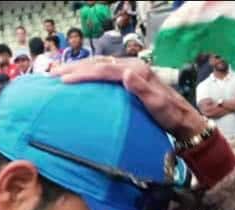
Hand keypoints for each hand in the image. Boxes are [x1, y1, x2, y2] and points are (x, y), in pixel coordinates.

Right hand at [52, 57, 207, 140]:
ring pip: (99, 66)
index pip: (104, 69)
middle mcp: (132, 67)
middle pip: (98, 64)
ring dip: (78, 69)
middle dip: (74, 68)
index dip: (82, 73)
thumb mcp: (157, 105)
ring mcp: (131, 72)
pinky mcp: (129, 79)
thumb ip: (142, 89)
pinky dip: (88, 73)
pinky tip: (78, 78)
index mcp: (136, 71)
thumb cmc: (169, 116)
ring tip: (58, 73)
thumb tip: (124, 73)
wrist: (182, 119)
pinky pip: (104, 72)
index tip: (63, 80)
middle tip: (52, 73)